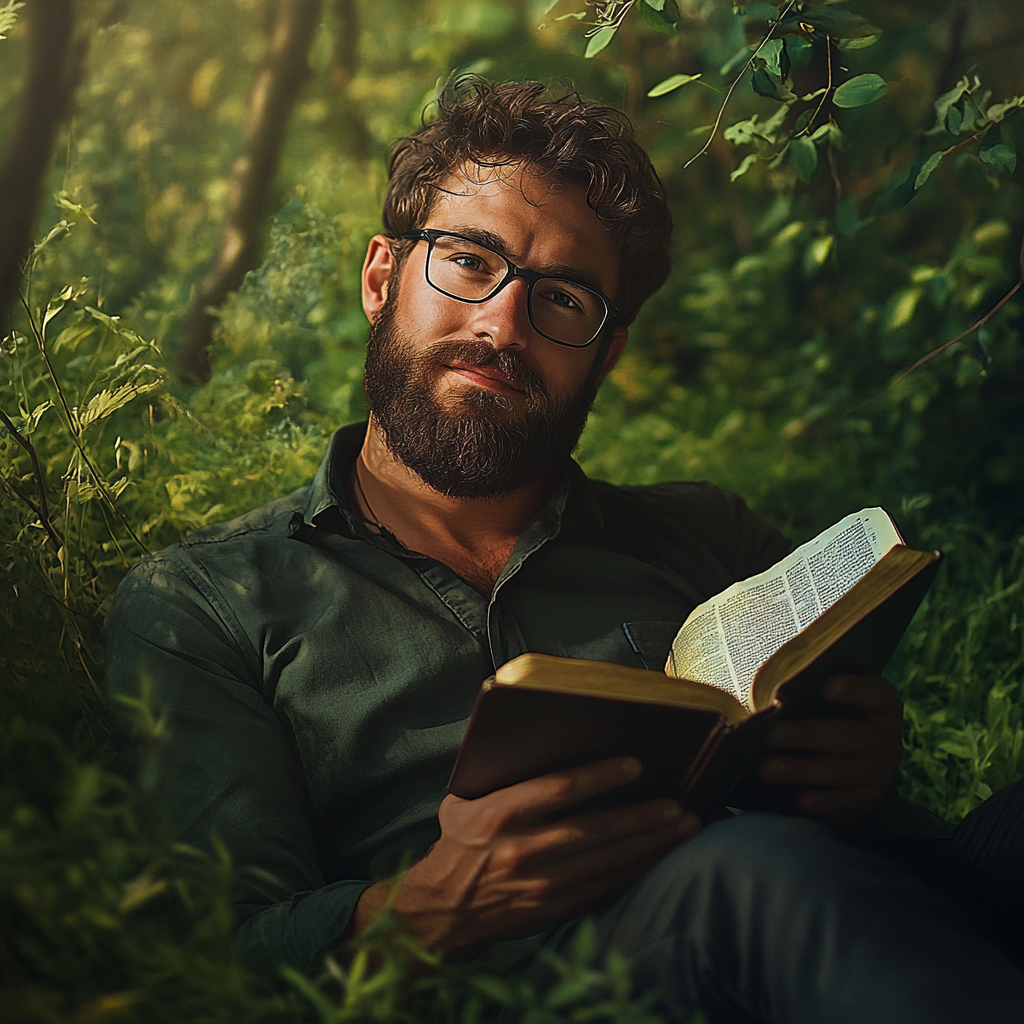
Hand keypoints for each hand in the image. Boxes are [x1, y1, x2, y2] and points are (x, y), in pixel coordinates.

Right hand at [350, 756, 699, 951]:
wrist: (443, 907)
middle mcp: (524, 848)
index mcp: (502, 813)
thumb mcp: (464, 801)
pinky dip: (635, 872)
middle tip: (679, 805)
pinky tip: (659, 858)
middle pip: (596, 829)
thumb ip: (501, 778)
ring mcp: (542, 882)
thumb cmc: (460, 842)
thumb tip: (538, 742)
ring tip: (684, 828)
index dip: (601, 776)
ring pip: (608, 860)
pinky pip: (604, 887)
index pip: (560, 789)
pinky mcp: (554, 908)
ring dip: (650, 844)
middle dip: (642, 817)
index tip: (635, 765)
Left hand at [759, 674, 903, 830]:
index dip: (854, 688)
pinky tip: (801, 800)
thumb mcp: (826, 703)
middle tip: (769, 736)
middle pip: (850, 736)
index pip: (875, 692)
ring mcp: (881, 771)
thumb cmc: (830, 719)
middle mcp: (886, 738)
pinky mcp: (869, 798)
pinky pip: (847, 801)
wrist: (851, 763)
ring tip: (767, 769)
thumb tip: (773, 701)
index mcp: (881, 706)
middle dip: (806, 735)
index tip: (826, 686)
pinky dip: (824, 801)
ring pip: (841, 771)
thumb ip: (808, 696)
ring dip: (802, 770)